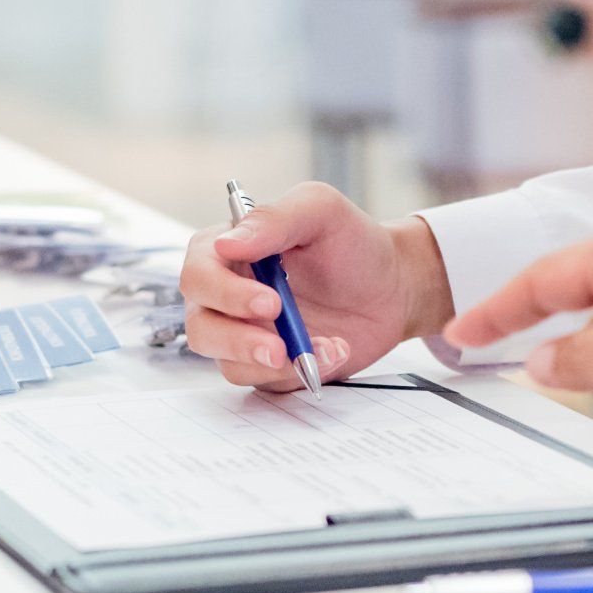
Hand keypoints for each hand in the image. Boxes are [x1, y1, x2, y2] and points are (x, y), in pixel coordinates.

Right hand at [180, 182, 453, 391]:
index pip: (199, 274)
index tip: (270, 303)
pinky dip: (299, 373)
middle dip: (238, 341)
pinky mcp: (268, 365)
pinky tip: (334, 351)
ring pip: (230, 363)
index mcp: (227, 252)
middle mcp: (227, 295)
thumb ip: (273, 219)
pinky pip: (267, 381)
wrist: (393, 287)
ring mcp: (246, 333)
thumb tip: (226, 244)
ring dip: (278, 362)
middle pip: (201, 327)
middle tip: (279, 346)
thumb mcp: (320, 210)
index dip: (225, 293)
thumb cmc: (353, 242)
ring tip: (328, 345)